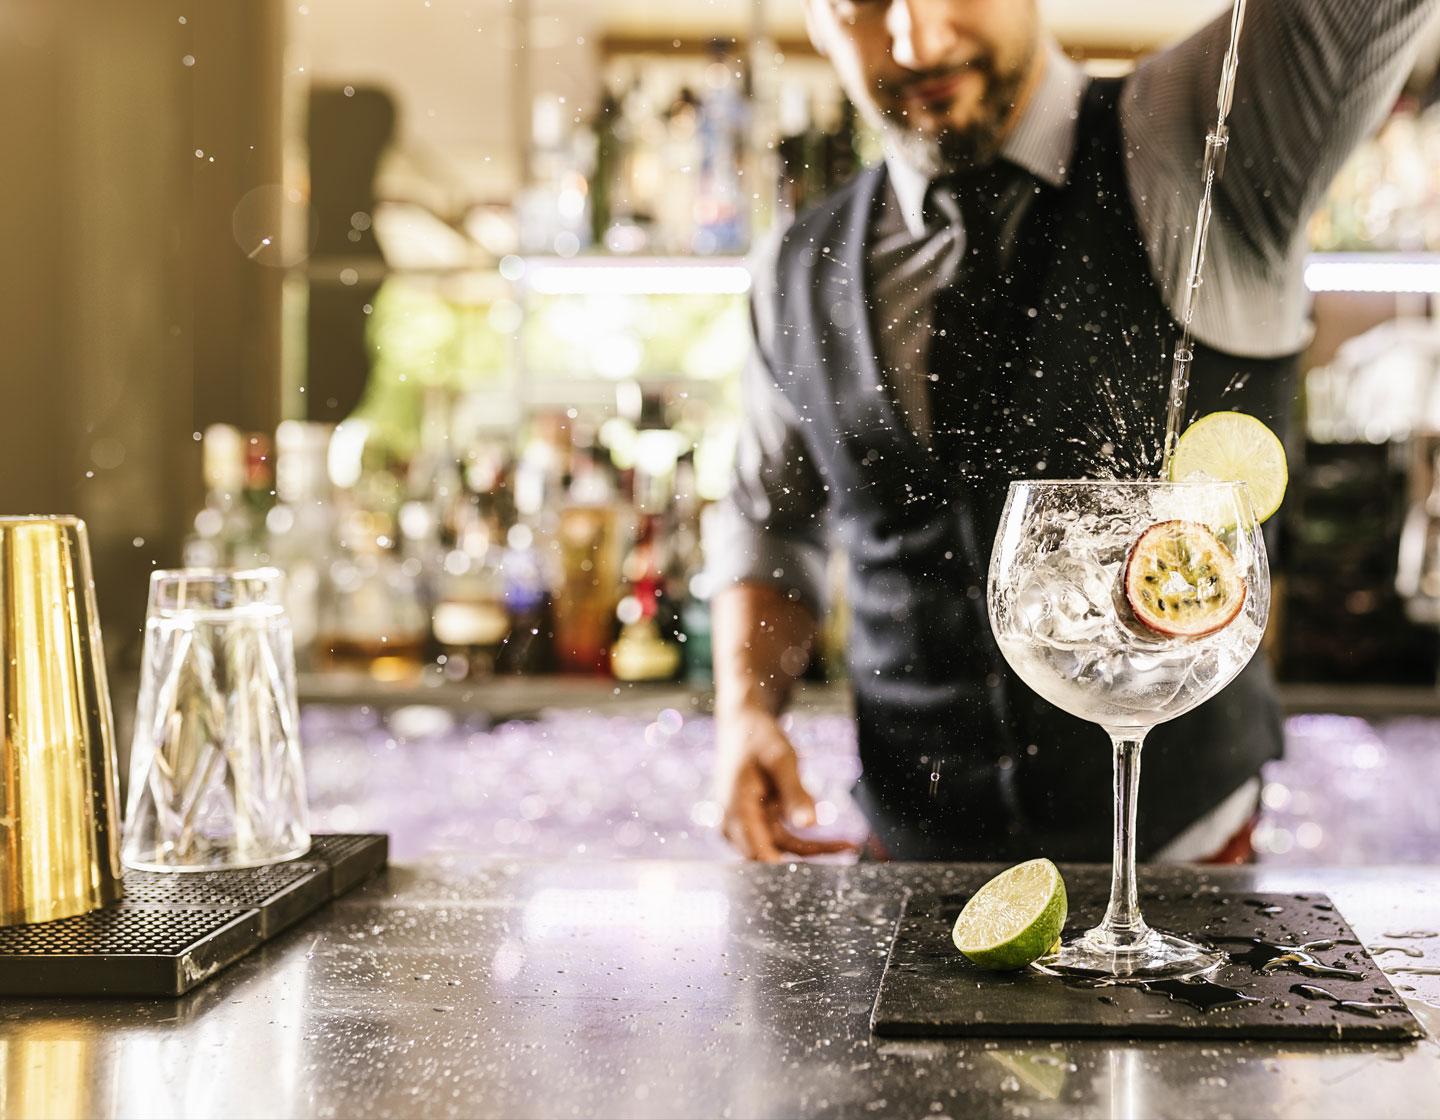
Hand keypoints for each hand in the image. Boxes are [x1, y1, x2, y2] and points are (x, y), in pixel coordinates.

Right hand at [716, 706, 856, 861]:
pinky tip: (836, 838)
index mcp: (737, 809)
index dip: (784, 868)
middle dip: (809, 854)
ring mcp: (747, 825)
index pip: (758, 852)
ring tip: (848, 844)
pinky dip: (807, 837)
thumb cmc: (759, 740)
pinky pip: (784, 837)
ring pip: (783, 847)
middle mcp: (737, 823)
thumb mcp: (781, 760)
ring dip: (814, 847)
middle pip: (775, 852)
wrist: (742, 727)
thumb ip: (795, 793)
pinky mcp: (758, 824)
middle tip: (847, 849)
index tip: (817, 874)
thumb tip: (811, 825)